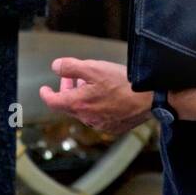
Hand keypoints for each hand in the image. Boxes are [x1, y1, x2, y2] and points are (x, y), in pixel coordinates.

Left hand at [39, 57, 153, 135]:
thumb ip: (71, 67)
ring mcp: (101, 124)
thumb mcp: (94, 67)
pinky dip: (96, 105)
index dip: (46, 94)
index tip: (44, 89)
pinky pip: (99, 116)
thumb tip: (56, 67)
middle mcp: (88, 118)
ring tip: (92, 83)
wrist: (150, 99)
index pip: (54, 102)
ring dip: (83, 97)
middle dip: (68, 90)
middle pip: (70, 105)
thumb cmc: (123, 83)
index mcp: (79, 104)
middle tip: (73, 78)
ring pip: (84, 111)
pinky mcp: (114, 127)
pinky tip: (106, 95)